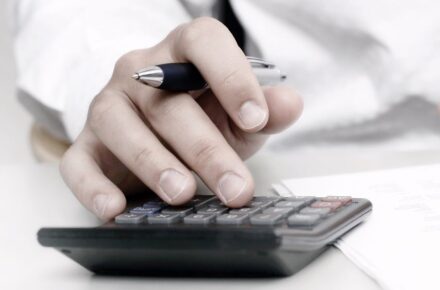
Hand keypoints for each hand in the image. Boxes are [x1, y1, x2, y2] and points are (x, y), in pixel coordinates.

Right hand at [60, 17, 302, 219]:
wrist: (154, 127)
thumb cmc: (201, 116)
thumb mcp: (238, 113)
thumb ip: (265, 108)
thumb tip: (290, 104)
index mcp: (182, 53)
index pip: (204, 43)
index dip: (231, 76)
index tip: (256, 118)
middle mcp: (139, 73)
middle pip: (169, 102)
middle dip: (206, 149)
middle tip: (234, 187)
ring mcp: (108, 106)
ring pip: (122, 127)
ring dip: (153, 163)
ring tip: (181, 193)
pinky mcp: (85, 144)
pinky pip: (79, 163)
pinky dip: (93, 186)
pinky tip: (115, 208)